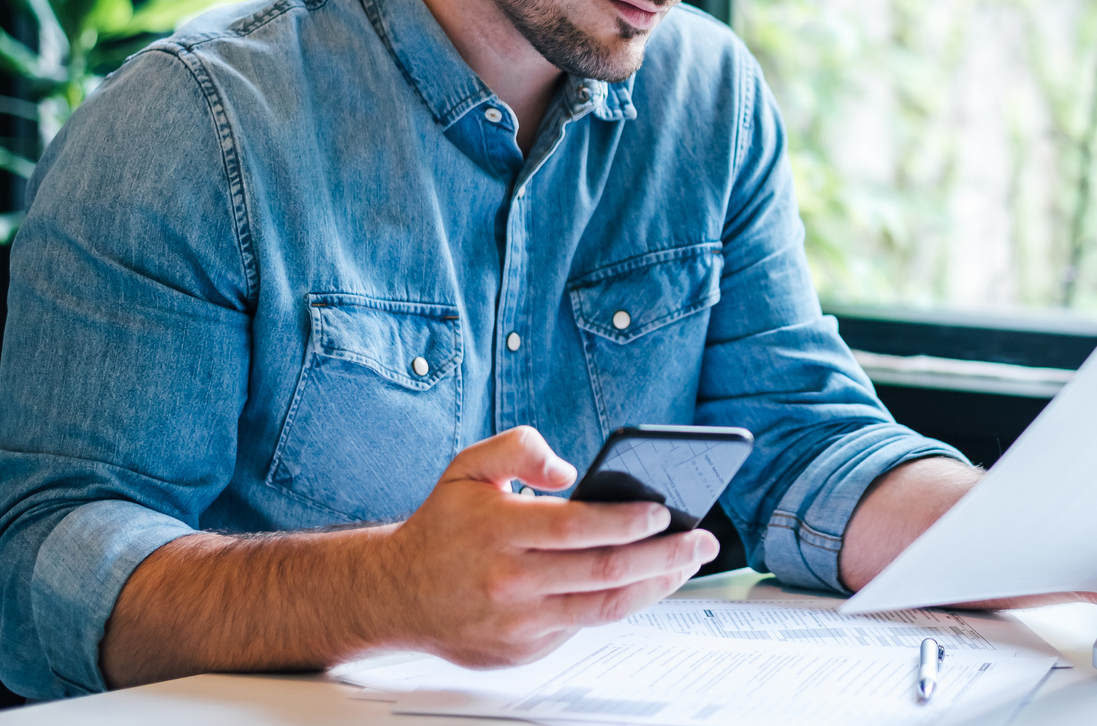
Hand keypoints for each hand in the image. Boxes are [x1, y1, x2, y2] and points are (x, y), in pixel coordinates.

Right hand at [378, 426, 717, 666]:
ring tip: (687, 563)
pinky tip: (646, 582)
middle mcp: (510, 580)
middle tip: (703, 539)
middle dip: (665, 555)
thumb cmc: (442, 526)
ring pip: (603, 608)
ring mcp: (518, 622)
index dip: (626, 520)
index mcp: (498, 530)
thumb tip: (568, 469)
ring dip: (656, 586)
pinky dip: (621, 603)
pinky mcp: (523, 649)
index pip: (577, 527)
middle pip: (603, 571)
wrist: (394, 593)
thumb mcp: (468, 466)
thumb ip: (518, 446)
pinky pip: (583, 626)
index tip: (664, 510)